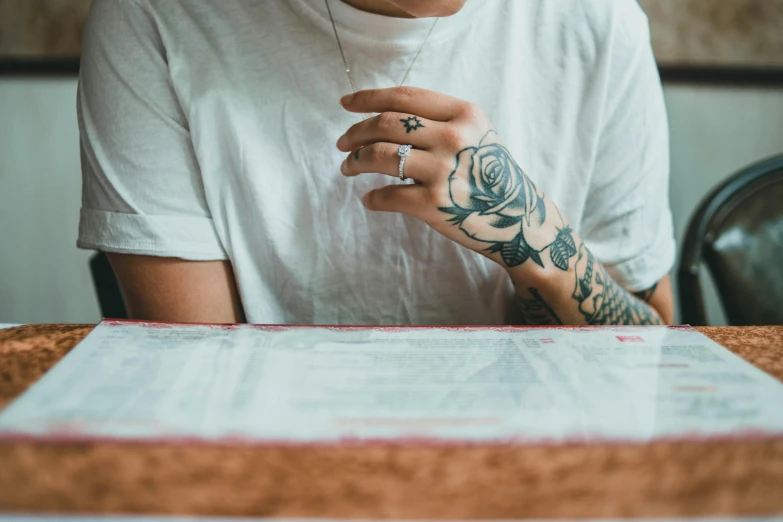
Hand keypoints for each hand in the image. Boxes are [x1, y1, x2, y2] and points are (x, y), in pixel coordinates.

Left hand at [337, 86, 565, 272]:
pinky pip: (387, 196)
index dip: (368, 98)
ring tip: (348, 168)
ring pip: (380, 157)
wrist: (517, 218)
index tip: (346, 104)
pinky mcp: (433, 205)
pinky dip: (372, 198)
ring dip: (355, 162)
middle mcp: (453, 137)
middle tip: (342, 143)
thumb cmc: (491, 174)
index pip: (404, 97)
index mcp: (463, 114)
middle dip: (355, 132)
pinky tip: (370, 199)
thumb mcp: (477, 133)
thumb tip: (384, 116)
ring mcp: (442, 171)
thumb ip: (439, 119)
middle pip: (386, 124)